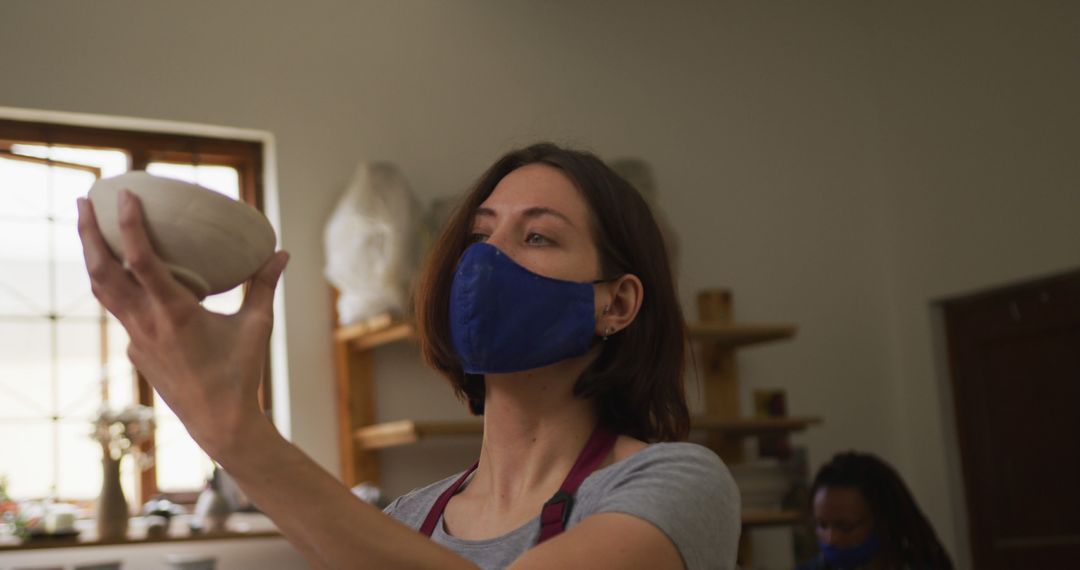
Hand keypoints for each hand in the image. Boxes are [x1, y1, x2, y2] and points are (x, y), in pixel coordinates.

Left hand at [77, 189, 288, 455]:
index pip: (142, 259)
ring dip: (93, 259)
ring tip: (91, 232)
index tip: (124, 195)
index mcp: (175, 312)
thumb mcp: (258, 326)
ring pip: (103, 292)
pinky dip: (118, 289)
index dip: (128, 224)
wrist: (221, 423)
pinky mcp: (136, 352)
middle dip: (88, 233)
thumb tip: (280, 252)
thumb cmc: (242, 374)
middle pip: (103, 271)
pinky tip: (130, 280)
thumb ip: (264, 285)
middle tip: (84, 201)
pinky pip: (122, 313)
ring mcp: (136, 340)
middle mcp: (146, 324)